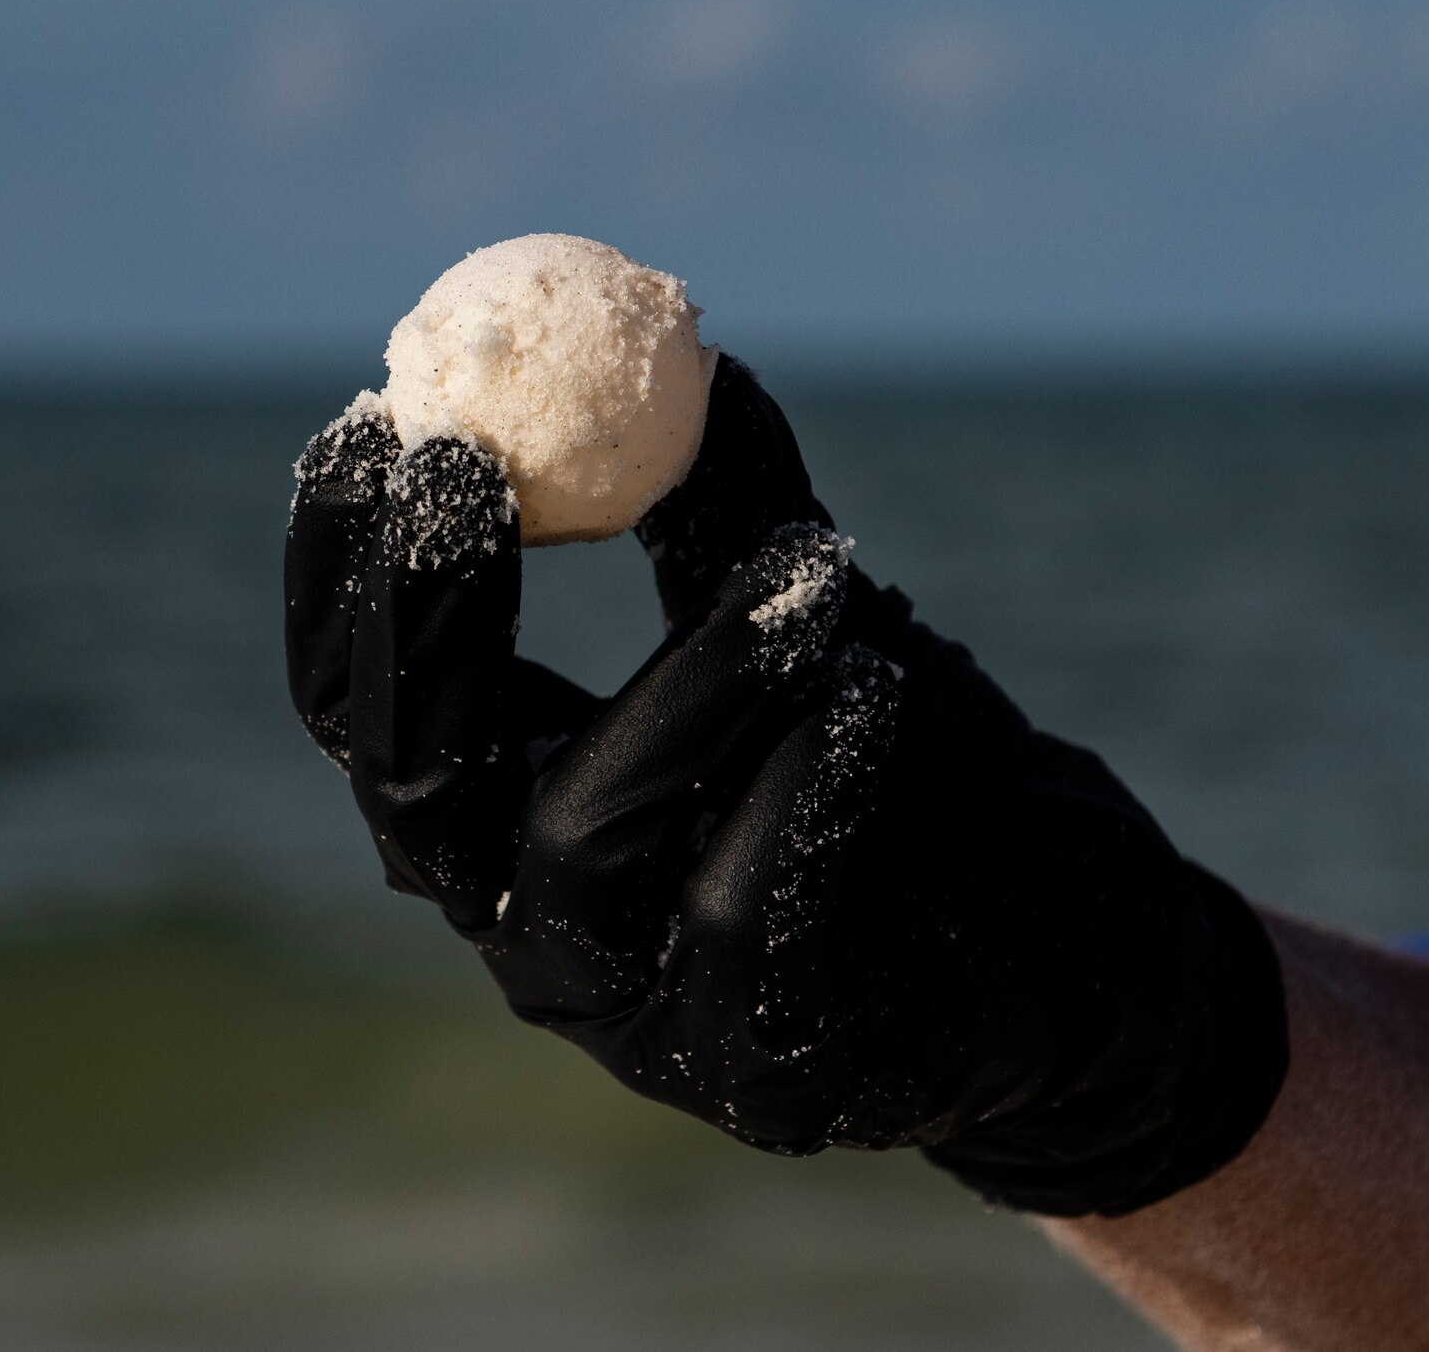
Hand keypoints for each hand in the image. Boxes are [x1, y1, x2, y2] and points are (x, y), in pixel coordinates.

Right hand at [283, 356, 1287, 1215]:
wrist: (1082, 943)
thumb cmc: (923, 776)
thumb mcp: (821, 621)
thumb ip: (737, 514)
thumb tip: (694, 351)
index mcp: (515, 805)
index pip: (368, 703)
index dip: (346, 572)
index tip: (378, 418)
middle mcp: (535, 914)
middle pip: (412, 780)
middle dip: (424, 617)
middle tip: (468, 462)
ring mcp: (632, 1012)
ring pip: (586, 833)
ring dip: (687, 681)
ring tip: (805, 571)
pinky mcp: (754, 1077)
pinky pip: (742, 922)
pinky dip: (796, 794)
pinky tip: (866, 693)